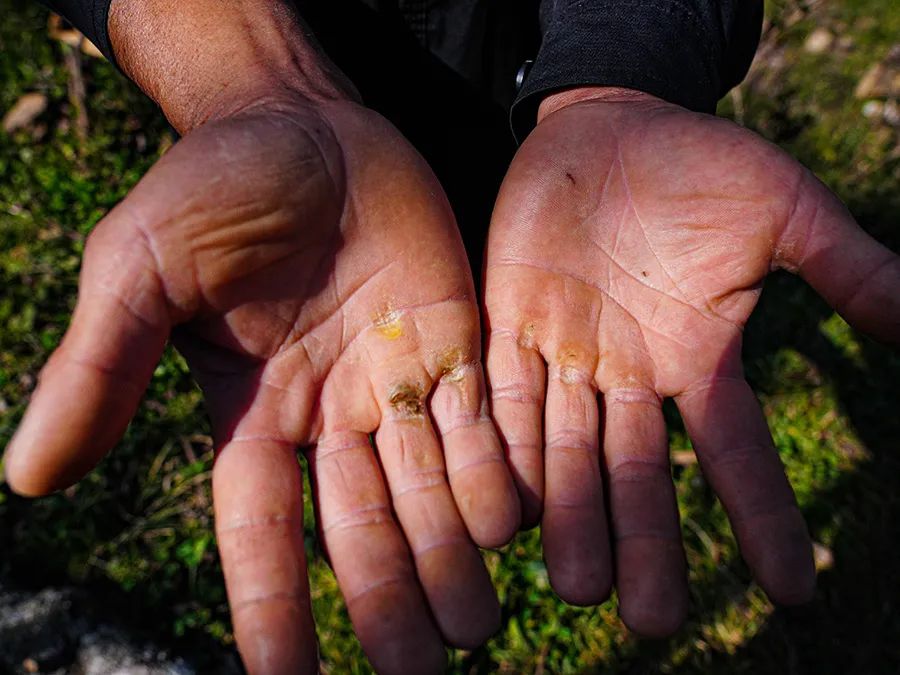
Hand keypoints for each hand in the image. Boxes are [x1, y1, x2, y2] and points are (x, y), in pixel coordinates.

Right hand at [4, 3, 519, 672]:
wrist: (301, 123)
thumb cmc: (210, 189)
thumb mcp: (139, 270)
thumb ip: (98, 369)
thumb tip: (27, 478)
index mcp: (252, 415)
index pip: (260, 531)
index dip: (271, 606)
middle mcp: (329, 416)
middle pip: (359, 528)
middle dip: (385, 599)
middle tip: (420, 669)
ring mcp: (397, 381)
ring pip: (428, 489)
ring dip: (452, 555)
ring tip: (478, 625)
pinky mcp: (456, 341)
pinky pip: (479, 419)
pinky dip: (494, 470)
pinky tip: (516, 523)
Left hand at [484, 87, 899, 635]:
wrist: (606, 127)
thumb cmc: (698, 163)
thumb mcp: (782, 211)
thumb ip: (846, 267)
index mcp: (696, 356)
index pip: (735, 453)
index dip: (762, 516)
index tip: (793, 590)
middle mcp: (628, 373)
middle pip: (636, 474)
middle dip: (643, 542)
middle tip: (649, 621)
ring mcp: (565, 354)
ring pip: (565, 450)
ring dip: (568, 514)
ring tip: (574, 585)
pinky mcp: (507, 325)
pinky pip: (501, 396)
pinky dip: (502, 449)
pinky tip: (501, 509)